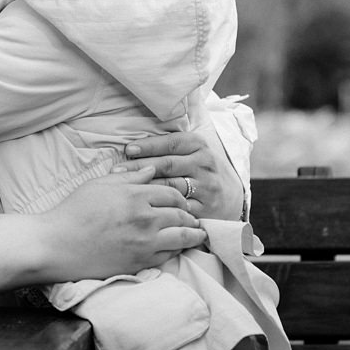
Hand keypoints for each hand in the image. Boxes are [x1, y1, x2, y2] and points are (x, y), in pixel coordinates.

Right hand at [40, 167, 205, 280]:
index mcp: (135, 195)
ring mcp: (144, 242)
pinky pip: (169, 255)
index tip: (181, 202)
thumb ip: (129, 177)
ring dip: (193, 234)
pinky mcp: (140, 262)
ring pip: (182, 237)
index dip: (180, 198)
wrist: (57, 245)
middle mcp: (145, 218)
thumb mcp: (100, 185)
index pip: (172, 194)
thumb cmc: (74, 212)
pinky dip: (178, 250)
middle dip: (190, 216)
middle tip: (193, 218)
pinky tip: (181, 248)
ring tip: (199, 234)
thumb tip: (151, 170)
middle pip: (181, 214)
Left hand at [115, 128, 243, 219]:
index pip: (172, 143)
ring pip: (172, 186)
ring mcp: (206, 187)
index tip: (128, 149)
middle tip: (117, 170)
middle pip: (168, 164)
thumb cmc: (201, 170)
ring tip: (125, 189)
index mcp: (200, 146)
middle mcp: (205, 164)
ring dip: (146, 188)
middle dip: (140, 167)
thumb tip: (134, 141)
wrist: (232, 196)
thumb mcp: (194, 151)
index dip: (149, 146)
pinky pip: (179, 208)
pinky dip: (160, 208)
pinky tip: (144, 207)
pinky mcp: (206, 209)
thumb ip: (170, 145)